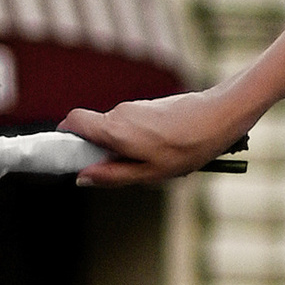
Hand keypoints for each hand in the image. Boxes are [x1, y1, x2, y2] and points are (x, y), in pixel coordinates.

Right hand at [62, 87, 245, 182]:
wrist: (220, 115)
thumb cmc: (187, 147)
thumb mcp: (149, 173)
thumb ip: (112, 176)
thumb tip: (82, 178)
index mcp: (114, 129)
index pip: (72, 121)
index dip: (64, 136)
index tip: (67, 156)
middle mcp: (120, 112)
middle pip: (94, 129)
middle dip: (100, 150)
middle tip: (124, 170)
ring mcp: (136, 106)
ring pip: (116, 129)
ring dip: (124, 147)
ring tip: (154, 161)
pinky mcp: (150, 105)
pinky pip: (132, 125)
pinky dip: (138, 139)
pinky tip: (165, 150)